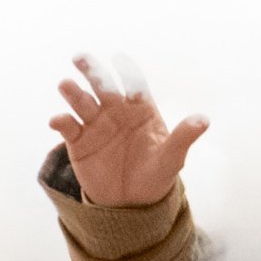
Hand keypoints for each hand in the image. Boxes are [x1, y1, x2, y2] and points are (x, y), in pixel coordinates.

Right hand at [50, 56, 208, 208]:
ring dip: (73, 92)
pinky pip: (67, 127)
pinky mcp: (77, 141)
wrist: (130, 201)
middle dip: (92, 71)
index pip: (134, 84)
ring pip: (82, 102)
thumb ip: (183, 137)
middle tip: (80, 58)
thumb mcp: (171, 159)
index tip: (119, 59)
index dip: (127, 71)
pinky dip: (61, 121)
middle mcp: (116, 111)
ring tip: (65, 85)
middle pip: (103, 85)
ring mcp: (95, 124)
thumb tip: (203, 120)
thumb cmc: (155, 175)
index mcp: (141, 109)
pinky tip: (57, 120)